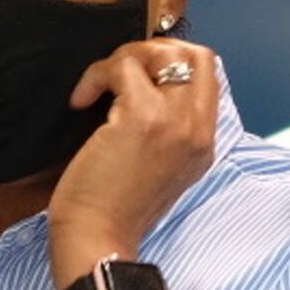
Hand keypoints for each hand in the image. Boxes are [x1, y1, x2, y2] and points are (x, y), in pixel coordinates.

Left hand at [48, 37, 219, 275]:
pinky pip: (124, 67)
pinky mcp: (143, 117)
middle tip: (121, 74)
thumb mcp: (159, 168)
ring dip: (123, 60)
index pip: (208, 77)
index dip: (171, 65)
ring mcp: (176, 122)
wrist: (99, 238)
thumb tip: (143, 85)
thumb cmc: (114, 209)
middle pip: (198, 56)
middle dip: (155, 51)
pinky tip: (81, 101)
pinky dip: (97, 74)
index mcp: (204, 144)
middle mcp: (199, 131)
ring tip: (98, 89)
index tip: (137, 80)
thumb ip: (167, 130)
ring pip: (162, 52)